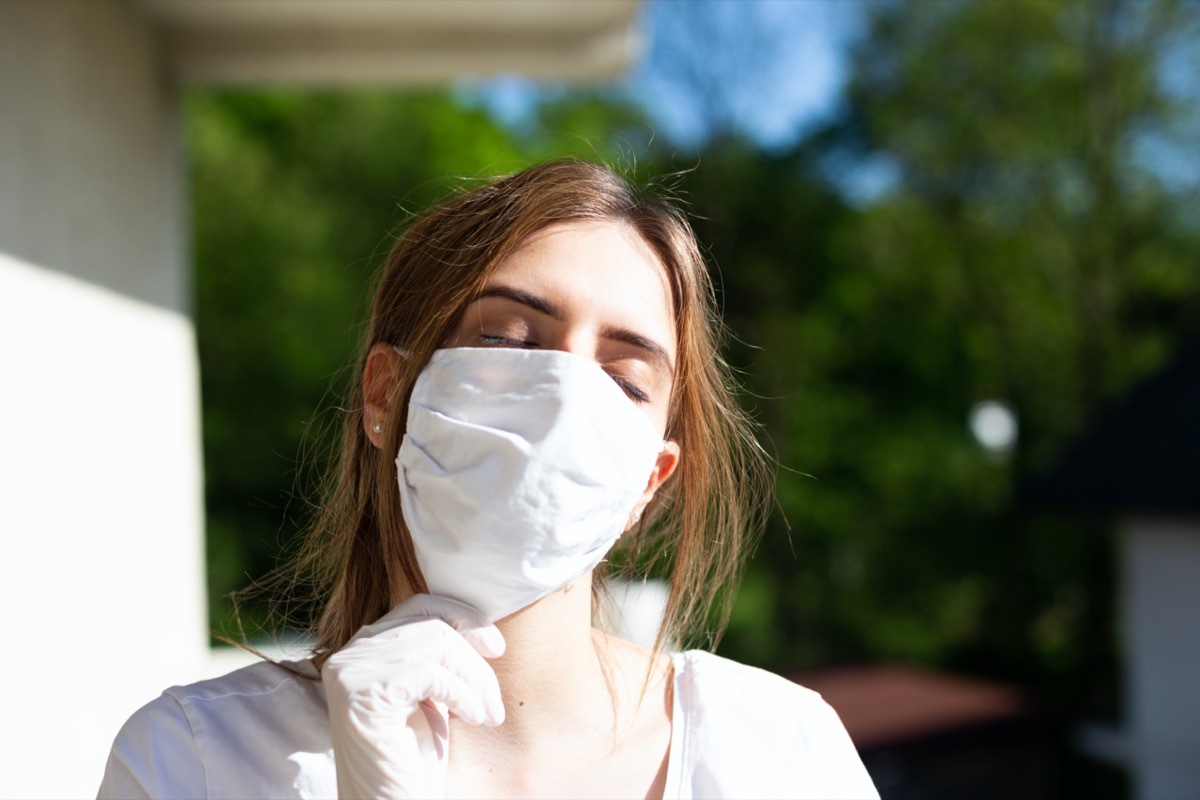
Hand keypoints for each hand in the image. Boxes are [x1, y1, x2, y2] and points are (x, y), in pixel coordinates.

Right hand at [321, 594, 505, 798]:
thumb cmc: (415, 761)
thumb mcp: (431, 696)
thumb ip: (438, 656)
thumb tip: (478, 623)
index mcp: (365, 647)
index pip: (420, 605)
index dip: (463, 617)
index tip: (496, 648)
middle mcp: (349, 652)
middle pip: (432, 622)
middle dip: (476, 659)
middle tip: (496, 704)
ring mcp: (350, 671)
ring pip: (437, 642)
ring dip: (476, 680)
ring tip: (489, 716)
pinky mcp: (360, 693)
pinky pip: (431, 672)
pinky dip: (464, 694)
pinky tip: (474, 719)